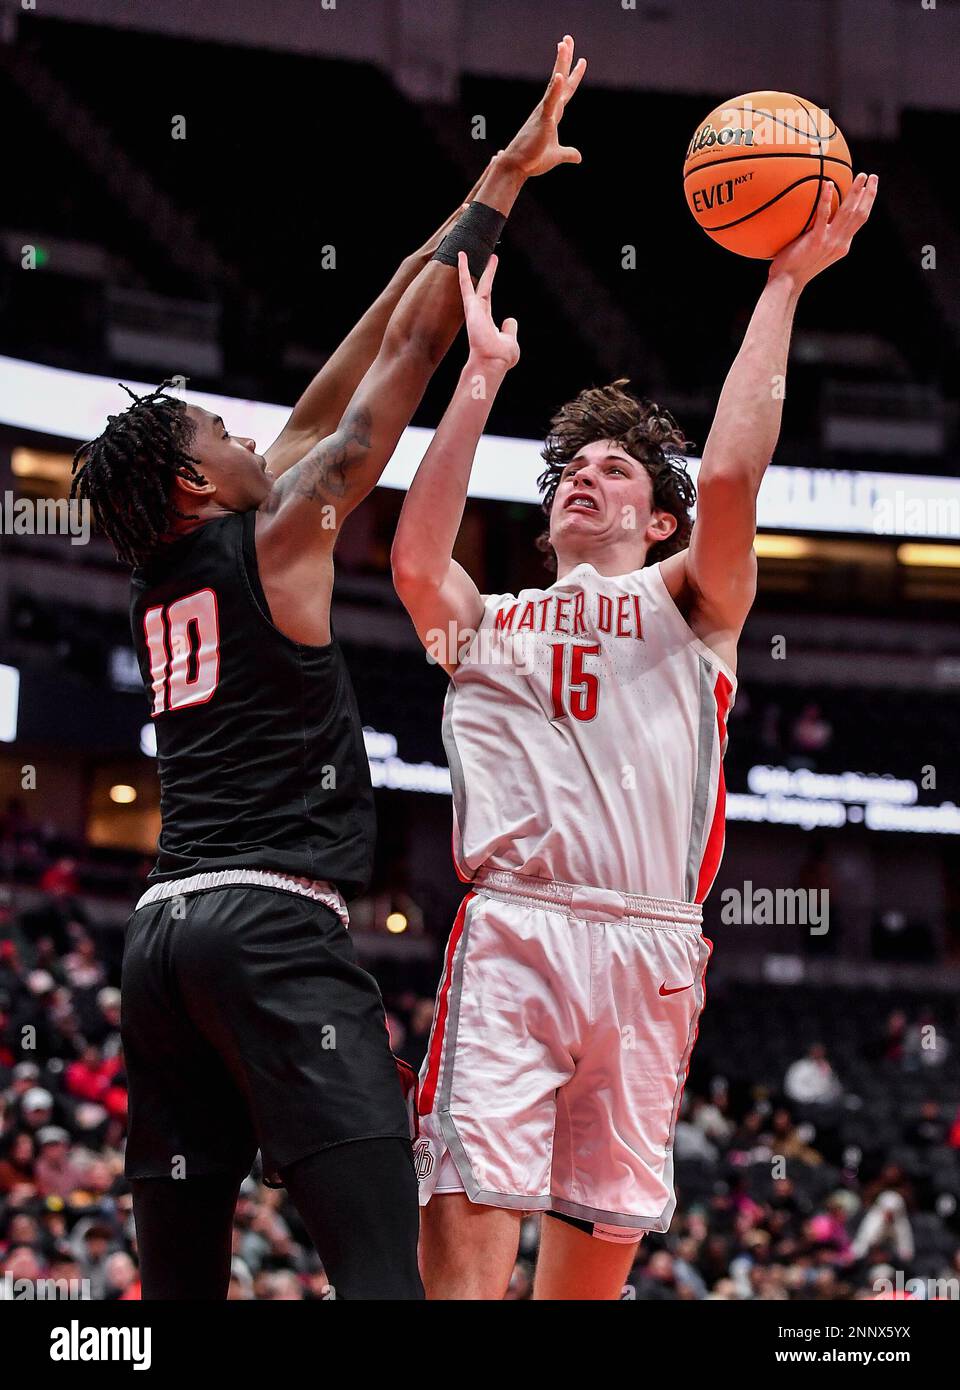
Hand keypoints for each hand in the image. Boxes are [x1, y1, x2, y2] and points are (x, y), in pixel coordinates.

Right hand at [458, 252, 519, 369]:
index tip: (489, 276)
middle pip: (481, 287)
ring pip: (472, 283)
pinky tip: (461, 255)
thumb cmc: (501, 357)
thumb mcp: (510, 340)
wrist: (493, 362)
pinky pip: (465, 284)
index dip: (488, 285)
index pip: (487, 298)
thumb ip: (510, 329)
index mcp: (486, 321)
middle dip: (484, 272)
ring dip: (468, 267)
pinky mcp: (470, 307)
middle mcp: (478, 314)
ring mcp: (473, 310)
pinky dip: (463, 269)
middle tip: (487, 256)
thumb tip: (510, 320)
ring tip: (466, 251)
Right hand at [502, 34, 585, 177]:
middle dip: (565, 58)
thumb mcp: (556, 156)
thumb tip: (579, 157)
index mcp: (553, 115)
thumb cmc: (532, 160)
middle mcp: (548, 109)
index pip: (566, 91)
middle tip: (568, 38)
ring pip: (555, 83)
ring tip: (563, 45)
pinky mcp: (542, 120)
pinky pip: (550, 102)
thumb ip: (568, 154)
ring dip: (560, 63)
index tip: (581, 60)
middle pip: (560, 79)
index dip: (574, 75)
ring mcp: (544, 112)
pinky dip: (556, 89)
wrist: (517, 167)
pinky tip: (560, 75)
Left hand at [769, 172, 877, 291]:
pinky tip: (828, 183)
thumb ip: (820, 237)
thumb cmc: (793, 269)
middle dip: (869, 194)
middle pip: (860, 215)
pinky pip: (823, 215)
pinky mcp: (816, 241)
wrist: (786, 284)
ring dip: (856, 192)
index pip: (859, 222)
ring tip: (861, 176)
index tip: (869, 189)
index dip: (866, 204)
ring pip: (848, 212)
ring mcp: (829, 242)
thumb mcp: (814, 253)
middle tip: (872, 177)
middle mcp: (840, 244)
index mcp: (842, 246)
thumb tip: (814, 219)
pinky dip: (827, 198)